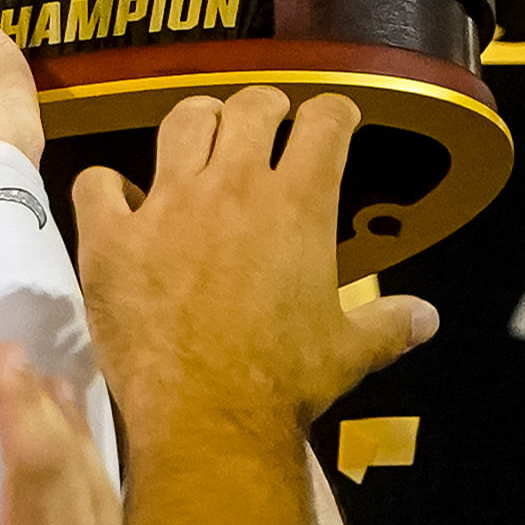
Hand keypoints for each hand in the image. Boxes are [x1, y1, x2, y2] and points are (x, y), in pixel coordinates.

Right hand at [0, 351, 135, 524]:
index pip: (35, 463)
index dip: (19, 404)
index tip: (3, 357)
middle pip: (76, 464)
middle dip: (50, 406)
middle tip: (27, 360)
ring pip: (102, 490)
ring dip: (78, 437)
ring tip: (59, 396)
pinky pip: (110, 519)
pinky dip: (94, 478)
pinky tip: (84, 479)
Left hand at [74, 86, 436, 442]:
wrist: (210, 419)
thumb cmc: (284, 383)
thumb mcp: (350, 351)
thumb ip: (388, 323)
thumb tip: (427, 318)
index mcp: (299, 204)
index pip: (325, 123)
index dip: (335, 112)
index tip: (336, 119)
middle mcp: (234, 188)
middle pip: (251, 107)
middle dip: (266, 106)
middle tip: (268, 119)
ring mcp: (166, 207)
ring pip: (181, 123)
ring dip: (197, 121)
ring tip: (202, 134)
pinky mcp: (113, 240)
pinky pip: (98, 184)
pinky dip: (108, 187)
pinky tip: (118, 201)